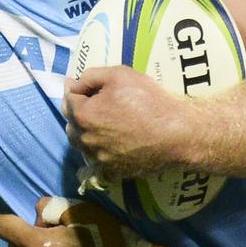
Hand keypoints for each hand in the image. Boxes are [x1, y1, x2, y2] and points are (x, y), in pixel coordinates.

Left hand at [64, 66, 193, 178]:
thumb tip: (75, 84)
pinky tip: (107, 145)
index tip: (76, 84)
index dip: (73, 88)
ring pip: (81, 144)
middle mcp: (86, 140)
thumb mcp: (120, 75)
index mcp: (84, 115)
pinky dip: (98, 153)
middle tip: (87, 102)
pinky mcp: (113, 172)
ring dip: (84, 132)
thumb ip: (91, 76)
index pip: (69, 99)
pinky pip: (97, 163)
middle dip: (76, 111)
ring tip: (95, 123)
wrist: (176, 134)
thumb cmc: (148, 100)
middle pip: (71, 124)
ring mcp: (99, 159)